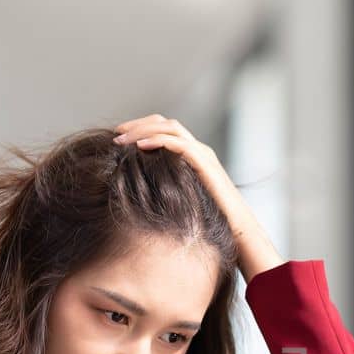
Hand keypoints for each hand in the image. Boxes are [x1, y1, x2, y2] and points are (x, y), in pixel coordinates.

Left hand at [112, 115, 285, 281]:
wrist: (237, 231)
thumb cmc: (210, 222)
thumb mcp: (181, 200)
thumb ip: (166, 188)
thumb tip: (137, 191)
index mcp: (193, 155)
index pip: (164, 129)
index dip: (140, 128)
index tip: (119, 137)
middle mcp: (199, 150)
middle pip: (164, 122)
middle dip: (138, 124)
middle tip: (116, 133)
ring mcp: (203, 155)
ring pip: (170, 128)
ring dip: (143, 130)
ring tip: (122, 140)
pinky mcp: (206, 164)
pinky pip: (179, 144)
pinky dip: (158, 141)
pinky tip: (139, 147)